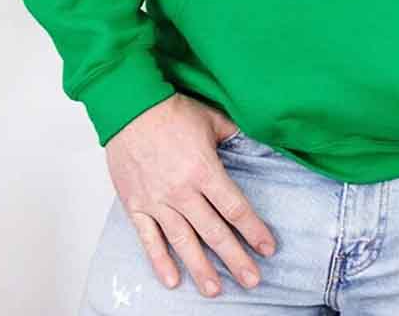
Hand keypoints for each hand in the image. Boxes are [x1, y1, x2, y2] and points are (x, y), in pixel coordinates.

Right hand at [105, 92, 276, 297]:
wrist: (131, 108)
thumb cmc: (170, 111)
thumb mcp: (211, 119)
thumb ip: (232, 136)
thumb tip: (250, 144)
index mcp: (205, 170)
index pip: (235, 208)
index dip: (253, 230)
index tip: (267, 248)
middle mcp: (183, 191)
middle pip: (214, 232)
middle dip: (235, 258)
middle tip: (252, 280)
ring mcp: (158, 201)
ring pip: (183, 242)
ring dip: (201, 268)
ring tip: (215, 290)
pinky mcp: (136, 205)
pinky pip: (149, 239)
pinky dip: (160, 261)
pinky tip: (172, 280)